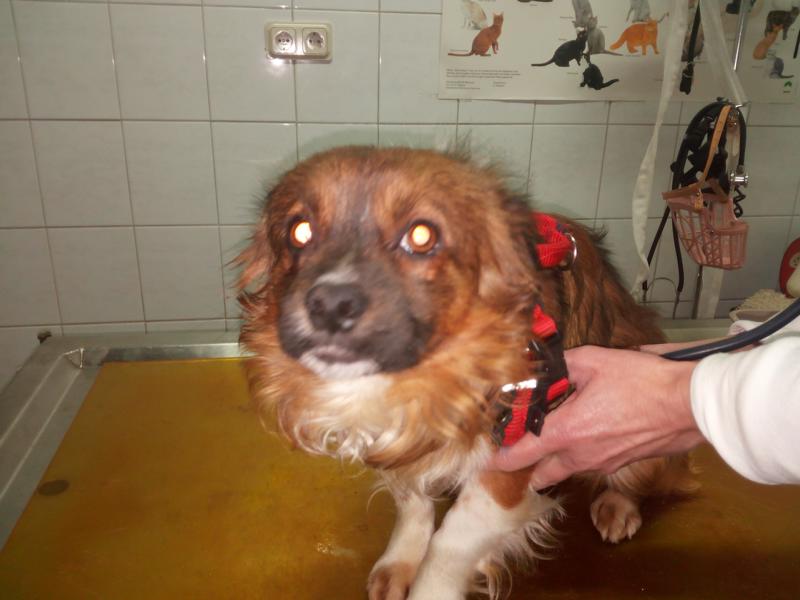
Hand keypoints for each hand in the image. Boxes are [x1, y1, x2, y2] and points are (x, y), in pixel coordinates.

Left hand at [488, 345, 704, 488]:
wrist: (691, 404)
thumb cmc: (643, 382)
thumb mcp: (594, 361)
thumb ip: (560, 365)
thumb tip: (541, 363)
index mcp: (567, 433)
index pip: (520, 455)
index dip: (500, 457)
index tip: (490, 456)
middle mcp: (581, 456)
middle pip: (542, 474)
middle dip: (529, 465)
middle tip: (523, 446)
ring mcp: (604, 464)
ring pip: (568, 469)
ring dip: (557, 458)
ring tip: (558, 433)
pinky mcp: (624, 463)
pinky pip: (593, 463)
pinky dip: (584, 452)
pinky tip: (591, 429)